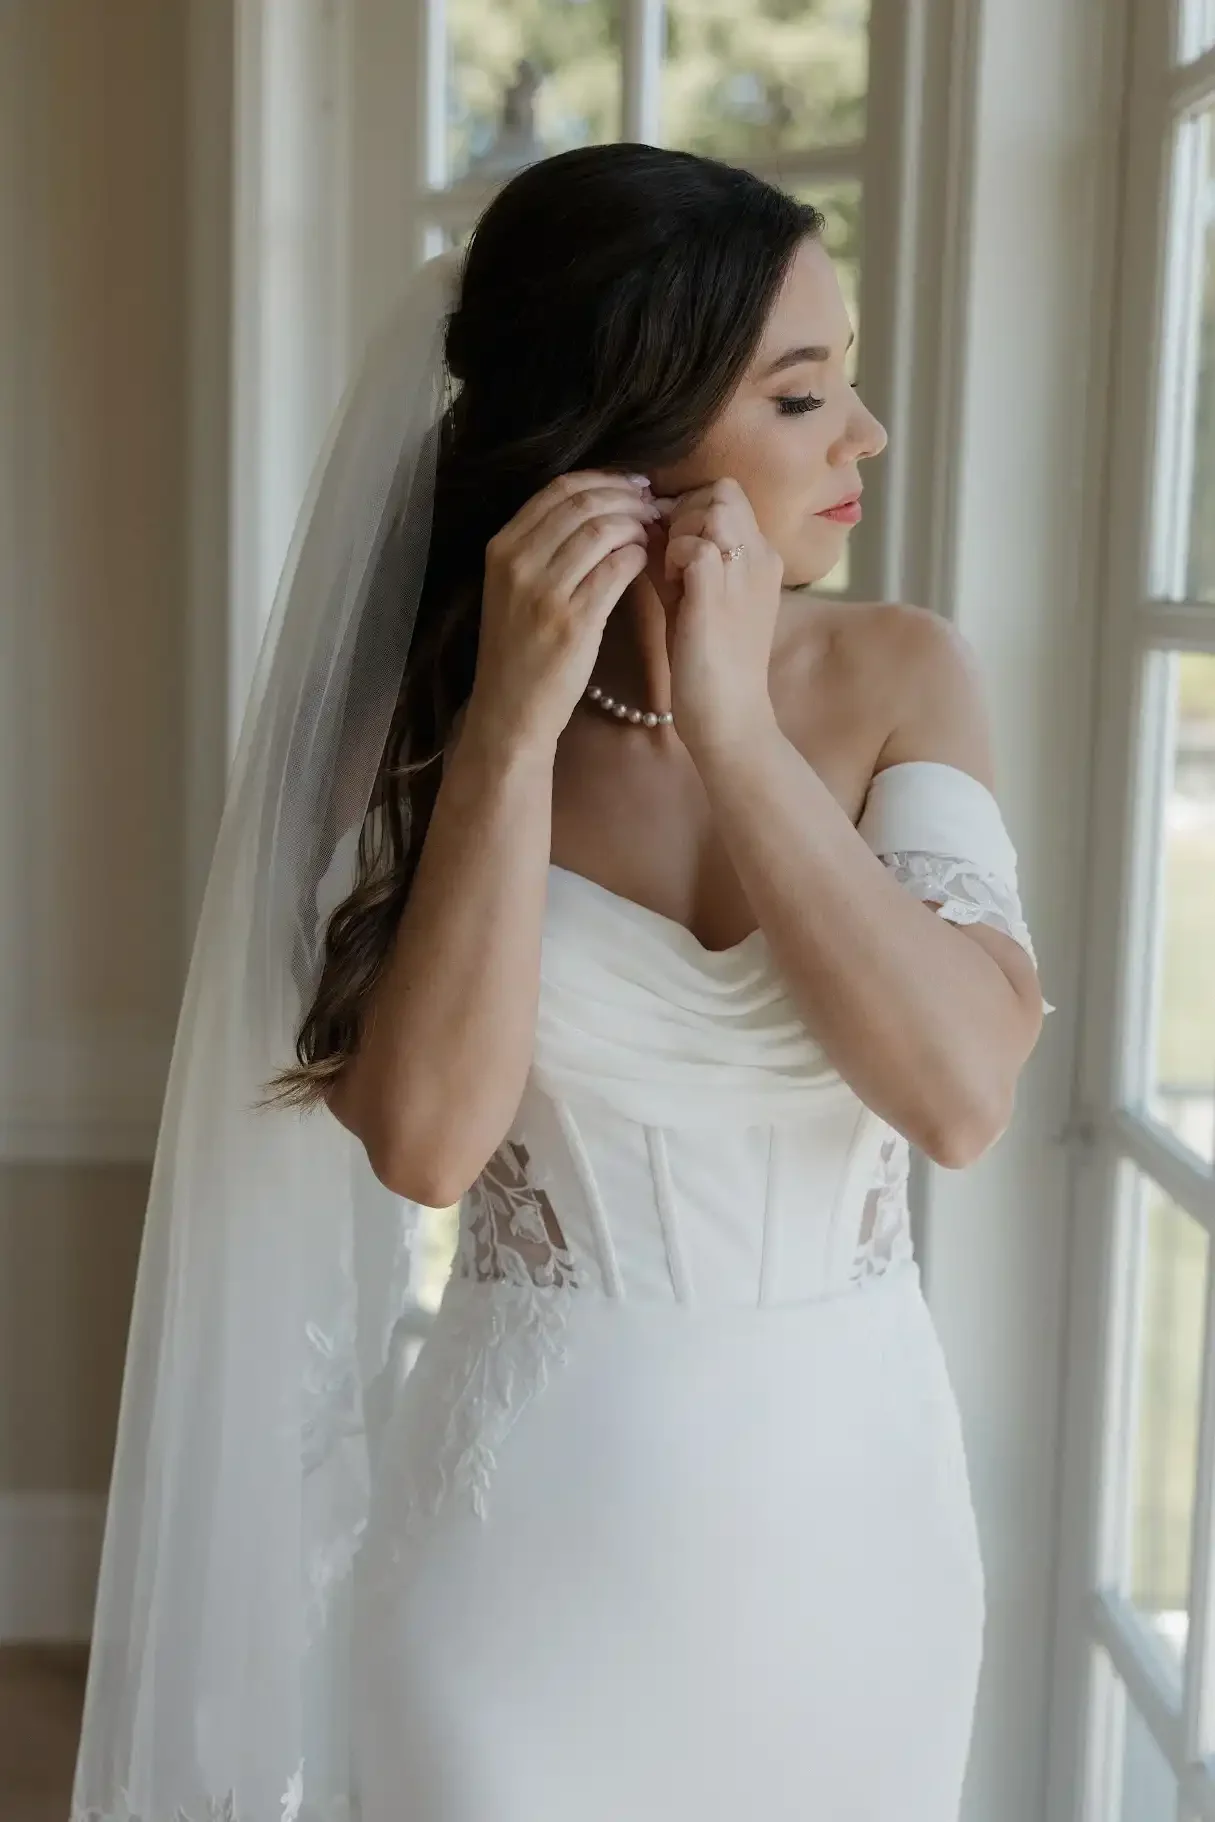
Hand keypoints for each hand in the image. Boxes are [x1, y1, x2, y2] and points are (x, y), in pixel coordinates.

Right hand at [466, 470, 658, 753]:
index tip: (631, 485)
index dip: (603, 479)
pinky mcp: (573, 620)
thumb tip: (597, 507)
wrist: (510, 710)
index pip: (558, 489)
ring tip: (653, 531)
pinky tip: (645, 560)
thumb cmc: (519, 649)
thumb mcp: (512, 588)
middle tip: (652, 505)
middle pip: (583, 503)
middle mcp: (518, 562)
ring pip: (603, 529)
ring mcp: (544, 591)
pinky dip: (637, 556)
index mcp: (502, 547)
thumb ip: (542, 547)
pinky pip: (617, 568)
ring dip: (636, 524)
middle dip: (626, 497)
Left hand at [652, 477, 783, 752]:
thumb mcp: (697, 597)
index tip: (670, 544)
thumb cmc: (709, 663)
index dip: (691, 507)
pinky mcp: (719, 595)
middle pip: (721, 492)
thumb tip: (647, 524)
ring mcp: (744, 574)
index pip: (727, 494)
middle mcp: (761, 557)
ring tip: (672, 574)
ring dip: (680, 532)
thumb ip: (679, 558)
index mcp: (762, 557)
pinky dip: (672, 558)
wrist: (730, 717)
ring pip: (711, 508)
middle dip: (684, 514)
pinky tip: (669, 590)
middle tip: (668, 560)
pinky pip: (692, 545)